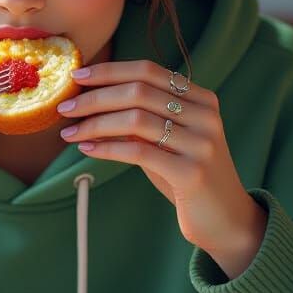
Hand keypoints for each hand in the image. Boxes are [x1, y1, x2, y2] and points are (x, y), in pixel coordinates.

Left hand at [57, 60, 266, 277]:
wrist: (227, 221)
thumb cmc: (188, 178)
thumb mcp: (167, 141)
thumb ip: (140, 119)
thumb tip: (89, 101)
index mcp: (201, 99)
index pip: (148, 71)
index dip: (110, 71)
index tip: (77, 77)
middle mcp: (205, 115)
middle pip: (139, 91)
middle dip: (95, 97)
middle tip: (65, 107)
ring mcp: (201, 143)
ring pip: (136, 119)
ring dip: (95, 123)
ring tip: (70, 131)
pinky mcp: (192, 172)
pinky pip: (139, 151)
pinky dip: (107, 148)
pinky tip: (87, 149)